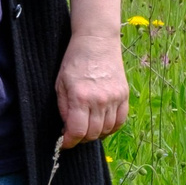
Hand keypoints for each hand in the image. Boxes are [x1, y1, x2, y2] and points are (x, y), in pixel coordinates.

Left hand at [54, 33, 129, 148]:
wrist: (97, 41)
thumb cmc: (74, 61)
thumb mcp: (60, 84)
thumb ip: (64, 108)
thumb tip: (67, 129)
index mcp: (81, 97)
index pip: (77, 131)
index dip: (70, 142)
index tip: (65, 143)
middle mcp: (100, 100)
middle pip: (93, 133)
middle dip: (81, 138)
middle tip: (74, 134)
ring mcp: (115, 98)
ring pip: (107, 129)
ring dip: (96, 134)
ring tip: (87, 128)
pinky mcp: (124, 95)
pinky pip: (121, 121)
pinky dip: (111, 128)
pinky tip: (102, 125)